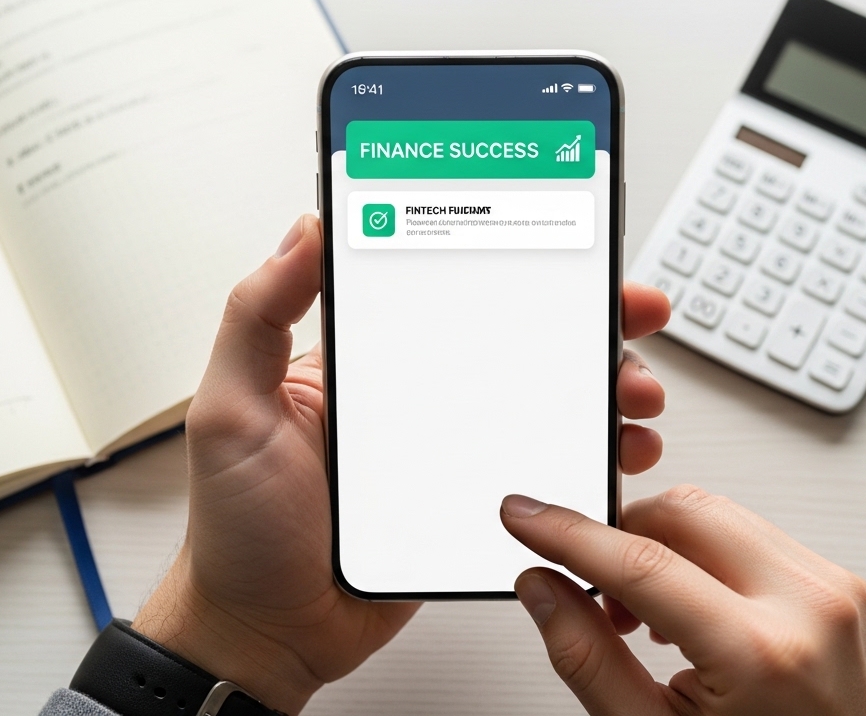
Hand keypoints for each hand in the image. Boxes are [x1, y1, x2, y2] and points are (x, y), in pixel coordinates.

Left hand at [133, 214, 672, 712]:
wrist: (266, 633)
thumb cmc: (238, 529)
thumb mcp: (232, 410)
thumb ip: (259, 317)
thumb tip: (303, 232)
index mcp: (362, 361)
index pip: (448, 291)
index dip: (512, 264)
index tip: (566, 248)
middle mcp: (412, 397)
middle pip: (513, 341)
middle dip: (583, 323)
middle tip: (631, 316)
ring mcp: (447, 451)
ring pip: (539, 403)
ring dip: (599, 390)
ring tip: (634, 396)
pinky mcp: (469, 504)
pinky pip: (536, 470)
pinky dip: (582, 458)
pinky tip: (609, 456)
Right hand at [501, 487, 865, 715]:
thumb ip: (590, 660)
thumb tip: (543, 590)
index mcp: (764, 654)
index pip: (641, 562)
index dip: (568, 533)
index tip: (525, 517)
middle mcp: (811, 606)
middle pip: (683, 511)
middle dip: (621, 533)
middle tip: (593, 588)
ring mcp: (836, 590)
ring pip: (719, 514)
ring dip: (664, 546)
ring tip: (645, 617)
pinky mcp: (843, 586)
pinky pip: (755, 537)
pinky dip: (707, 559)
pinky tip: (692, 611)